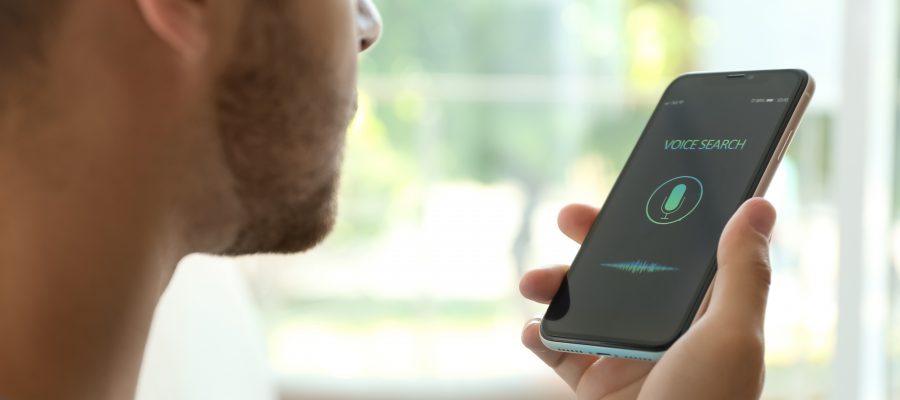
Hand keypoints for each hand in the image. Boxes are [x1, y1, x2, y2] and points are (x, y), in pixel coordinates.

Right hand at [521, 198, 775, 398]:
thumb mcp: (731, 337)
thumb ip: (743, 272)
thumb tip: (759, 205)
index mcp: (702, 316)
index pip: (677, 254)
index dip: (654, 220)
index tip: (629, 191)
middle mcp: (663, 333)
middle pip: (624, 272)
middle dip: (592, 242)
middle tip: (569, 216)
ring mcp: (625, 358)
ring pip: (584, 305)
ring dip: (554, 286)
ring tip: (532, 283)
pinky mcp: (595, 384)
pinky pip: (559, 350)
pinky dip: (538, 334)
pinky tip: (530, 329)